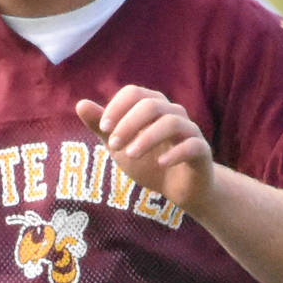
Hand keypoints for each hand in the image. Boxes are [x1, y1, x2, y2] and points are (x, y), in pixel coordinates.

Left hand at [74, 86, 213, 215]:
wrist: (178, 189)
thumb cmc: (148, 162)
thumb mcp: (119, 145)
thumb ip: (101, 126)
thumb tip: (81, 104)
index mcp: (153, 106)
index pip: (134, 93)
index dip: (117, 107)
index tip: (103, 128)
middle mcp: (173, 113)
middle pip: (151, 105)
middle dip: (128, 124)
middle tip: (113, 145)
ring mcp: (190, 131)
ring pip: (171, 122)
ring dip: (147, 137)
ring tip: (131, 155)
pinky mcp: (202, 151)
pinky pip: (192, 145)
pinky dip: (175, 153)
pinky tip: (160, 164)